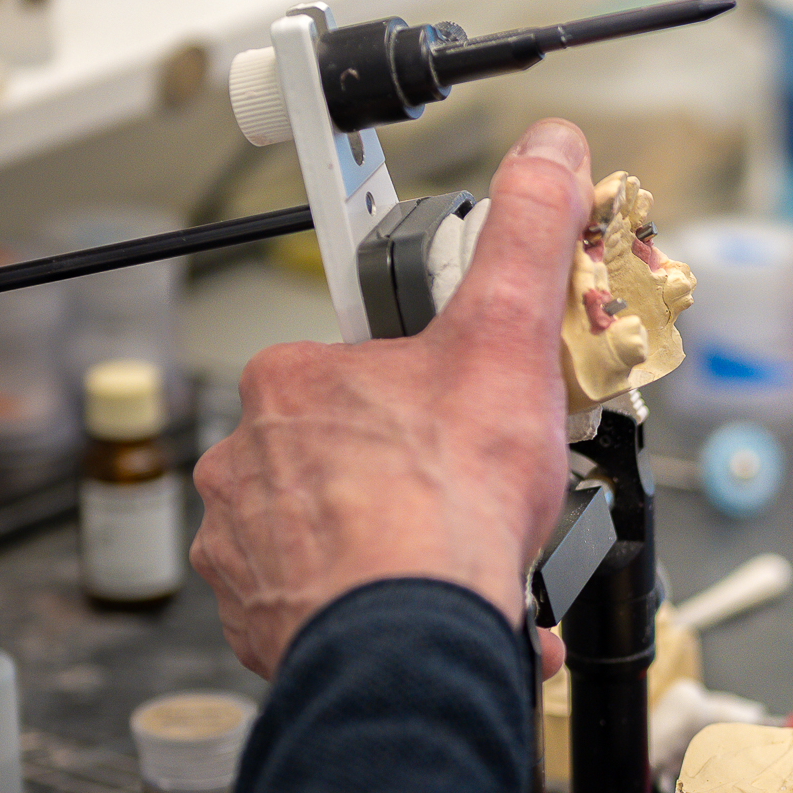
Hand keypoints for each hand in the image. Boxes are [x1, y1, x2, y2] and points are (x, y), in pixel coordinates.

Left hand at [191, 122, 591, 678]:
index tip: (456, 416)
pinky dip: (371, 607)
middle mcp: (247, 460)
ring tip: (453, 558)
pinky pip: (319, 603)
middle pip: (344, 450)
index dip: (423, 389)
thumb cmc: (443, 506)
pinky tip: (426, 607)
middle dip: (407, 473)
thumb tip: (547, 154)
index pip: (358, 364)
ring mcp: (245, 545)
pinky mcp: (258, 618)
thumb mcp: (506, 340)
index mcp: (291, 383)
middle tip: (471, 492)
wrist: (412, 638)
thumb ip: (524, 238)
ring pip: (328, 530)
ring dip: (389, 545)